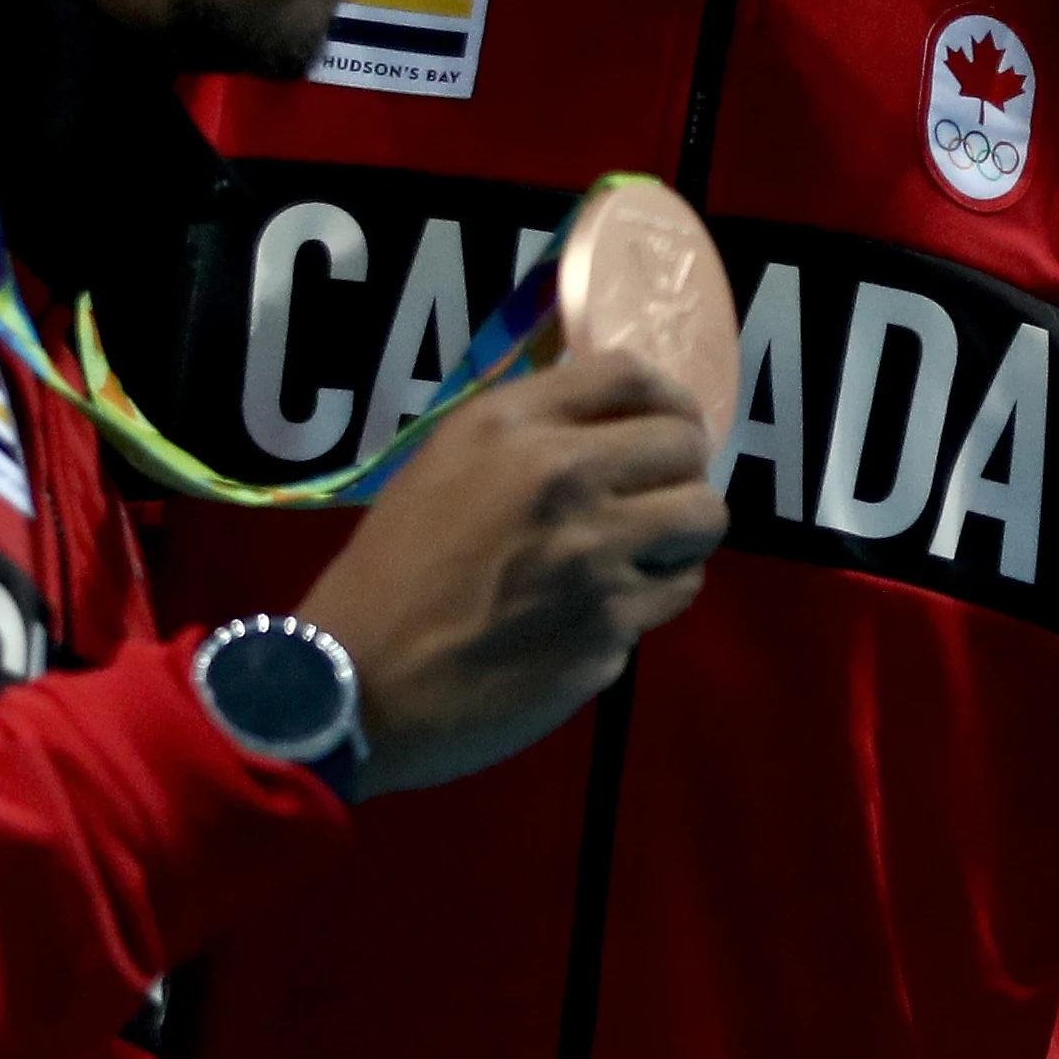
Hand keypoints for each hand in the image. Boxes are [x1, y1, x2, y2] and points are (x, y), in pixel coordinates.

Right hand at [300, 347, 722, 795]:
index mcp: (510, 428)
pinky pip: (675, 593)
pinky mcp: (612, 628)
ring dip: (682, 536)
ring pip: (704, 519)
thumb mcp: (442, 466)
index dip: (668, 398)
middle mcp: (563, 478)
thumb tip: (606, 426)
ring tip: (644, 555)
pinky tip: (611, 609)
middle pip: (685, 445)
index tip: (670, 425)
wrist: (355, 684)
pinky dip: (655, 598)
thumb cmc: (389, 575)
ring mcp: (595, 556)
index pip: (632, 375)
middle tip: (658, 498)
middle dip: (683, 471)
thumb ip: (526, 436)